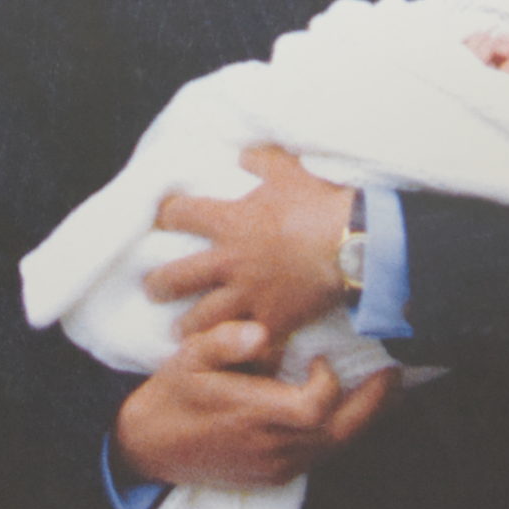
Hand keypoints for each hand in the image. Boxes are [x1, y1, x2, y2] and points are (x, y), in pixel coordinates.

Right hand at [112, 321, 397, 486]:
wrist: (147, 447)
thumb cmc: (170, 396)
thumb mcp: (187, 359)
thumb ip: (224, 341)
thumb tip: (262, 334)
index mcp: (251, 416)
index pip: (315, 407)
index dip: (329, 382)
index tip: (321, 358)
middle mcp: (270, 448)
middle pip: (340, 433)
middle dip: (373, 404)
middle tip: (394, 375)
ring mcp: (274, 467)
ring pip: (335, 448)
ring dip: (361, 419)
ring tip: (382, 390)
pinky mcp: (273, 477)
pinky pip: (319, 456)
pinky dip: (338, 433)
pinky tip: (346, 411)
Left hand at [147, 145, 354, 341]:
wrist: (355, 243)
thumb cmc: (320, 202)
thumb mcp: (286, 168)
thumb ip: (259, 160)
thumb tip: (242, 155)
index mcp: (229, 221)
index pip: (178, 214)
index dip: (167, 215)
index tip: (163, 220)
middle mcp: (229, 261)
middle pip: (175, 277)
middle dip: (158, 284)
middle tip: (153, 288)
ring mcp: (248, 295)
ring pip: (202, 318)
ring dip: (187, 325)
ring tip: (180, 330)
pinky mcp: (273, 320)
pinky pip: (246, 342)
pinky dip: (237, 349)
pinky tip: (229, 353)